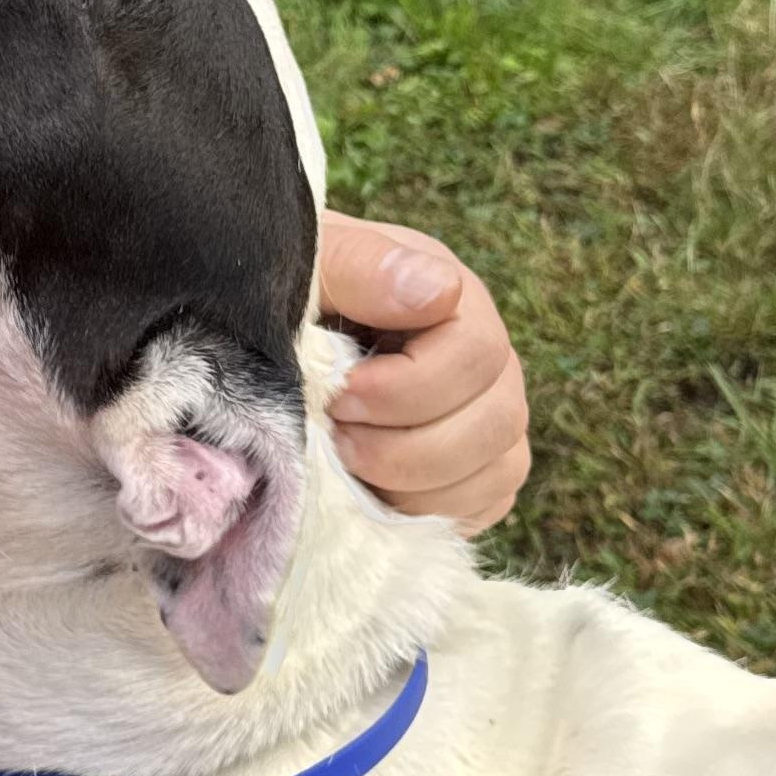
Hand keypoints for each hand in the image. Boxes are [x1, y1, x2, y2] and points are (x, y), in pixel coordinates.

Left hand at [317, 212, 529, 531]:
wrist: (278, 346)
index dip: (405, 389)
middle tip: (337, 437)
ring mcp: (490, 419)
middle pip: (497, 419)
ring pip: (498, 469)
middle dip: (405, 446)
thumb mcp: (313, 267)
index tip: (338, 396)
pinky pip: (485, 504)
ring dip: (413, 483)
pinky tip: (375, 492)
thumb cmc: (293, 301)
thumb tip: (440, 291)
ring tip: (349, 464)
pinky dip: (428, 509)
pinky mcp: (479, 472)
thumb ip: (365, 266)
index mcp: (456, 301)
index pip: (476, 353)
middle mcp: (489, 361)